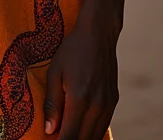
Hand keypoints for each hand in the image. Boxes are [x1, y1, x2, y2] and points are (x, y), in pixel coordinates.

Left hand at [43, 12, 118, 139]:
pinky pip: (103, 127)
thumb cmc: (72, 50)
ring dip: (80, 139)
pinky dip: (91, 133)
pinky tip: (79, 128)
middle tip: (55, 137)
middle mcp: (97, 106)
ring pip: (95, 137)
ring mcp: (108, 105)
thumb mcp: (55, 72)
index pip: (69, 138)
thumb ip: (52, 104)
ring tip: (66, 132)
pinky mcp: (113, 102)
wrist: (99, 33)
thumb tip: (49, 131)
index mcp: (79, 100)